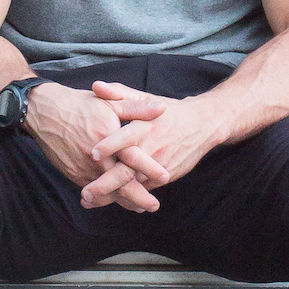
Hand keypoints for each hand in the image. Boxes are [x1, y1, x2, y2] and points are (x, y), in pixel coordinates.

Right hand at [25, 82, 159, 213]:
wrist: (44, 113)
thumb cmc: (78, 105)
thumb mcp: (109, 102)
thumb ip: (136, 109)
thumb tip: (161, 108)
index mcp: (108, 138)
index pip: (133, 158)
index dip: (150, 168)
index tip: (166, 177)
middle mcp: (96, 158)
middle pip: (121, 184)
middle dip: (139, 198)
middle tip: (153, 206)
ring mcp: (83, 168)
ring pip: (107, 191)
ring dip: (124, 201)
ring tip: (139, 207)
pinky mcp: (74, 174)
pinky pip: (93, 190)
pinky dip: (106, 197)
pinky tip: (116, 199)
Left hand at [78, 81, 224, 207]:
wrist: (202, 125)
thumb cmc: (168, 111)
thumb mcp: (146, 99)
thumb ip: (119, 94)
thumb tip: (95, 86)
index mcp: (145, 126)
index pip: (126, 138)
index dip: (109, 145)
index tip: (91, 153)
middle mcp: (152, 148)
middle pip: (127, 170)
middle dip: (106, 184)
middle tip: (86, 193)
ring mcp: (158, 165)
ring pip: (133, 185)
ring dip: (111, 196)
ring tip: (89, 202)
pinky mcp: (165, 177)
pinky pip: (143, 190)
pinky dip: (126, 198)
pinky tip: (108, 202)